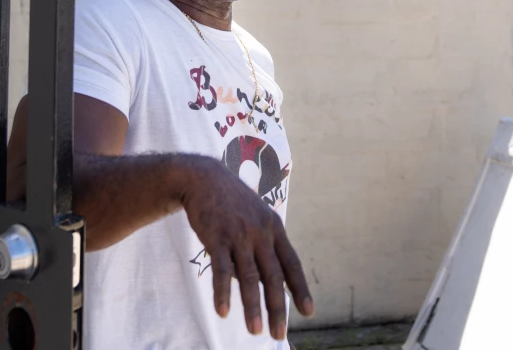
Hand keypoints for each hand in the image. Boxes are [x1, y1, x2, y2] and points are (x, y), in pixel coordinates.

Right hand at [179, 157, 313, 339]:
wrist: (204, 178)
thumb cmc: (232, 204)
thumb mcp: (255, 219)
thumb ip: (262, 249)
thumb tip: (263, 285)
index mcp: (274, 228)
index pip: (292, 264)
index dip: (300, 289)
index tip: (309, 312)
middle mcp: (260, 233)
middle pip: (273, 276)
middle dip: (278, 308)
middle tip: (279, 335)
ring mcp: (239, 234)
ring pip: (249, 277)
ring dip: (253, 306)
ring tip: (255, 331)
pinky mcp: (217, 237)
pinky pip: (221, 269)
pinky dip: (223, 292)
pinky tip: (224, 312)